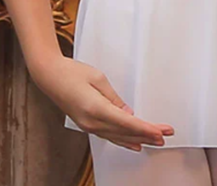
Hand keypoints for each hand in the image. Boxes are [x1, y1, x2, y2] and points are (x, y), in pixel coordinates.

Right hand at [30, 54, 174, 151]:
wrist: (50, 76)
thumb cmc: (72, 73)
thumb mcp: (99, 79)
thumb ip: (115, 98)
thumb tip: (127, 114)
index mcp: (96, 108)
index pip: (127, 123)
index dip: (146, 129)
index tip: (160, 132)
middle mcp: (92, 122)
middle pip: (125, 132)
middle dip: (148, 135)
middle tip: (166, 135)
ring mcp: (88, 126)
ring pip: (118, 137)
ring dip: (138, 139)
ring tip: (155, 141)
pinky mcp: (87, 125)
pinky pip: (109, 136)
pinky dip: (124, 140)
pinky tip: (134, 143)